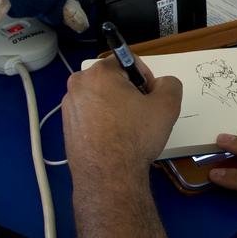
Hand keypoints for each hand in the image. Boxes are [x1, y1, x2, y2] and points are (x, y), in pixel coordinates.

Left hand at [62, 57, 180, 197]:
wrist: (108, 176)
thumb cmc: (136, 136)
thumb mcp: (167, 106)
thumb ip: (170, 84)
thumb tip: (161, 84)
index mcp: (99, 72)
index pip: (128, 61)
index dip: (145, 78)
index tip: (150, 97)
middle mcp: (78, 84)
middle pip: (112, 80)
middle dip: (128, 92)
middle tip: (141, 114)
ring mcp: (69, 107)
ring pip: (100, 98)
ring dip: (115, 107)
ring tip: (128, 129)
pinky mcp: (66, 126)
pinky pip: (90, 115)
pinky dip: (102, 121)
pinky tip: (114, 139)